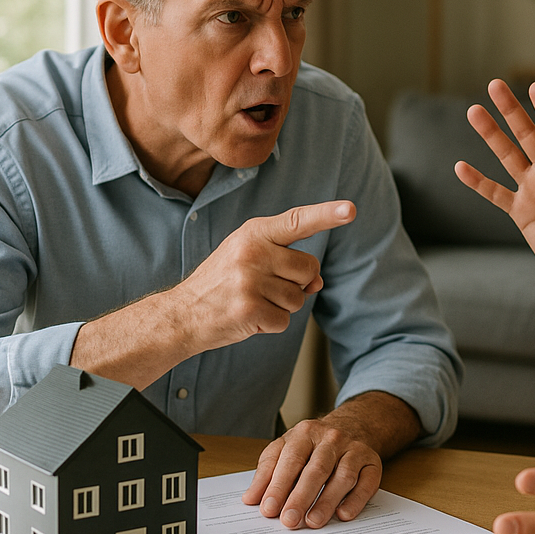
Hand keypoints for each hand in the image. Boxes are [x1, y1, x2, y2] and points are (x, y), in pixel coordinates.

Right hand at [71, 201, 355, 390]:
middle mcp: (252, 253)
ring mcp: (249, 282)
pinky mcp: (249, 310)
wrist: (183, 313)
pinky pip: (285, 321)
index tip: (351, 209)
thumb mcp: (250, 257)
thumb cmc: (223, 282)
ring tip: (254, 300)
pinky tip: (250, 316)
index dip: (327, 215)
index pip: (297, 221)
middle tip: (265, 285)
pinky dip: (272, 324)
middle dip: (298, 282)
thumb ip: (286, 260)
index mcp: (253, 233)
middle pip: (309, 268)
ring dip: (283, 306)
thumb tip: (319, 281)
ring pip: (299, 298)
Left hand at [242, 391, 421, 526]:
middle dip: (301, 497)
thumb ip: (268, 472)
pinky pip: (367, 482)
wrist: (354, 425)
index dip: (279, 485)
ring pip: (343, 476)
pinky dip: (356, 499)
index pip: (291, 459)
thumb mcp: (286, 448)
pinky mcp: (372, 462)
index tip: (268, 509)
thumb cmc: (313, 444)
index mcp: (306, 432)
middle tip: (289, 521)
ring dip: (327, 501)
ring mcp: (355, 449)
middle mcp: (332, 438)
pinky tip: (344, 514)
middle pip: (317, 469)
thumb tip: (251, 499)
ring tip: (313, 522)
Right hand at [454, 79, 534, 302]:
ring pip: (507, 157)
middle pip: (526, 135)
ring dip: (491, 136)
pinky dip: (478, 182)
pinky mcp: (520, 212)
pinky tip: (460, 167)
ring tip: (473, 112)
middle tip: (494, 85)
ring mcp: (532, 191)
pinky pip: (495, 193)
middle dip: (511, 111)